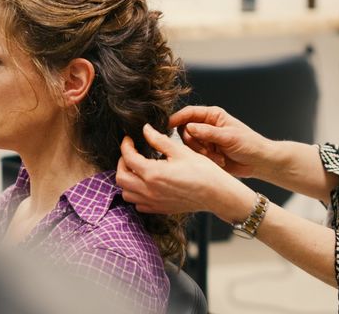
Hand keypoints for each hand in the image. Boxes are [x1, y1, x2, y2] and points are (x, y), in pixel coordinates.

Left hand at [116, 124, 232, 214]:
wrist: (217, 194)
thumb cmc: (203, 172)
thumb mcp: (180, 151)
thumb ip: (159, 140)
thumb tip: (145, 129)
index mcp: (153, 173)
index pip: (128, 158)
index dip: (125, 145)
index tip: (129, 139)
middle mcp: (149, 190)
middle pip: (120, 177)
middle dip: (122, 163)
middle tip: (130, 153)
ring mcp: (153, 202)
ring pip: (126, 193)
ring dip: (127, 179)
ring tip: (136, 168)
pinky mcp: (160, 209)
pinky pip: (138, 204)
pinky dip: (136, 194)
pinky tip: (145, 184)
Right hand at [169, 105, 274, 178]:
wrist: (259, 163)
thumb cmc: (250, 145)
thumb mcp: (229, 137)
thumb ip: (207, 132)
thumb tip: (188, 127)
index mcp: (212, 116)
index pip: (189, 113)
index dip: (177, 118)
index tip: (168, 125)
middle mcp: (206, 126)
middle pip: (184, 129)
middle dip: (192, 141)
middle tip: (205, 150)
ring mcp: (205, 139)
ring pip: (188, 144)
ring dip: (200, 152)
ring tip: (217, 157)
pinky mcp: (205, 152)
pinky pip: (194, 155)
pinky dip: (205, 159)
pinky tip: (218, 161)